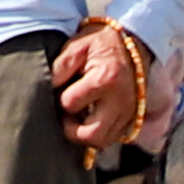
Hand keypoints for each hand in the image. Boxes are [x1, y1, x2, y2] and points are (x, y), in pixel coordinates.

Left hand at [56, 19, 156, 154]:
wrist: (135, 43)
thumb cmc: (102, 43)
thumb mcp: (78, 46)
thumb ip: (61, 67)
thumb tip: (48, 87)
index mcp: (104, 80)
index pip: (71, 104)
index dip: (60, 100)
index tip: (59, 91)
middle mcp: (120, 101)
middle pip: (92, 135)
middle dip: (71, 130)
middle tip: (64, 117)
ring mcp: (130, 112)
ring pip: (104, 141)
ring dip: (86, 135)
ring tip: (77, 118)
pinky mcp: (134, 117)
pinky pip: (115, 137)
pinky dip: (100, 133)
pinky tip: (91, 119)